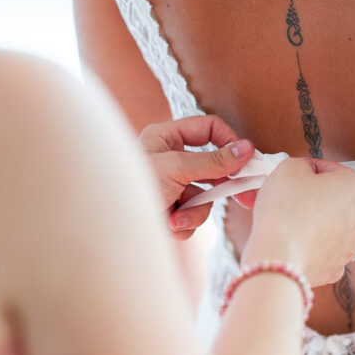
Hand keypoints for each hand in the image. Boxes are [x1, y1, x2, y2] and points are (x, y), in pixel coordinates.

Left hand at [138, 116, 254, 240]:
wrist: (105, 226)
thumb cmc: (132, 187)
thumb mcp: (175, 169)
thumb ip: (213, 161)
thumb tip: (247, 148)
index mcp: (167, 138)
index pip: (209, 129)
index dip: (230, 142)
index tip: (249, 161)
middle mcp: (170, 160)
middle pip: (213, 168)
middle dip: (224, 187)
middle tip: (249, 199)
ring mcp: (170, 187)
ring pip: (203, 198)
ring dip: (194, 212)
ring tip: (175, 219)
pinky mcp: (168, 211)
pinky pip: (191, 216)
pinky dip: (183, 224)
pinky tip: (166, 226)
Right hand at [242, 158, 354, 286]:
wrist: (278, 257)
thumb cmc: (286, 210)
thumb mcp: (289, 168)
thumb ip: (301, 164)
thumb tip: (304, 172)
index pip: (331, 169)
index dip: (308, 170)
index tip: (295, 176)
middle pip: (334, 198)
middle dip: (313, 196)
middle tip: (289, 197)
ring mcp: (351, 245)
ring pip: (330, 224)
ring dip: (313, 219)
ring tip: (289, 220)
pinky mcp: (336, 267)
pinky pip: (323, 248)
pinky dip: (311, 244)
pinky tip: (294, 240)